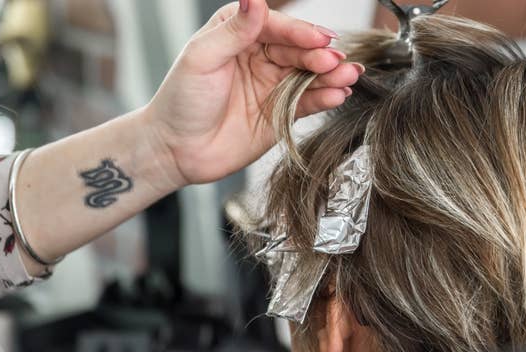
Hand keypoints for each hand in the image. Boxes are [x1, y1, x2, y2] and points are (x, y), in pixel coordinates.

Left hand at [145, 0, 362, 185]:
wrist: (176, 150)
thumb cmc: (181, 100)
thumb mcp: (202, 58)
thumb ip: (233, 30)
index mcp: (239, 33)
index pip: (277, 27)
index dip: (299, 32)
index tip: (318, 39)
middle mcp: (260, 55)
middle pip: (299, 50)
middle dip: (320, 55)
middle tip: (336, 61)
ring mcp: (274, 84)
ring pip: (309, 74)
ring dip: (332, 74)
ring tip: (349, 75)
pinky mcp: (283, 113)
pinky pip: (309, 102)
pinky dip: (325, 97)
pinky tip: (338, 94)